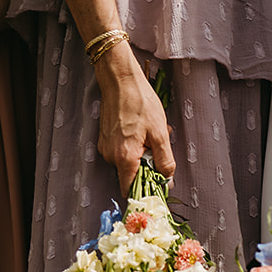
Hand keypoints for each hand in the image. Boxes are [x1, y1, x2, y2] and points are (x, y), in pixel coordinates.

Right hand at [94, 45, 175, 194]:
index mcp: (125, 158)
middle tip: (158, 144)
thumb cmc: (140, 103)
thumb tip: (167, 180)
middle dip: (148, 164)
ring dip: (142, 151)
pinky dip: (134, 144)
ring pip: (128, 160)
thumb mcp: (159, 133)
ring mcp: (105, 147)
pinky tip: (141, 128)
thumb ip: (164, 161)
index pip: (130, 190)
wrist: (120, 80)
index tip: (157, 186)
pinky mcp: (104, 138)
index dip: (144, 190)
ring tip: (150, 131)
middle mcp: (111, 156)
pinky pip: (122, 150)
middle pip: (132, 174)